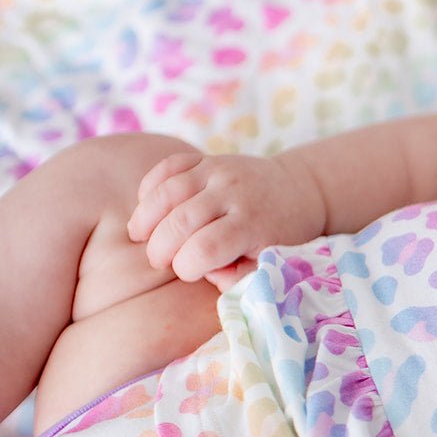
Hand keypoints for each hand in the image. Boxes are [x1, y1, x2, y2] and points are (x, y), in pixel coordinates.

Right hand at [129, 152, 326, 290]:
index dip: (186, 266)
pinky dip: (150, 186)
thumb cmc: (281, 235)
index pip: (206, 248)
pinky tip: (147, 208)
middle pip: (181, 221)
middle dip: (160, 248)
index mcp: (253, 225)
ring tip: (140, 237)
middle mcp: (234, 194)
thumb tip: (211, 277)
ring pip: (168, 191)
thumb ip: (243, 277)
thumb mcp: (272, 263)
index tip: (187, 273)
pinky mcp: (206, 158)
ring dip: (145, 218)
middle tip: (158, 262)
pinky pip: (168, 166)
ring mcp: (218, 171)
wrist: (297, 190)